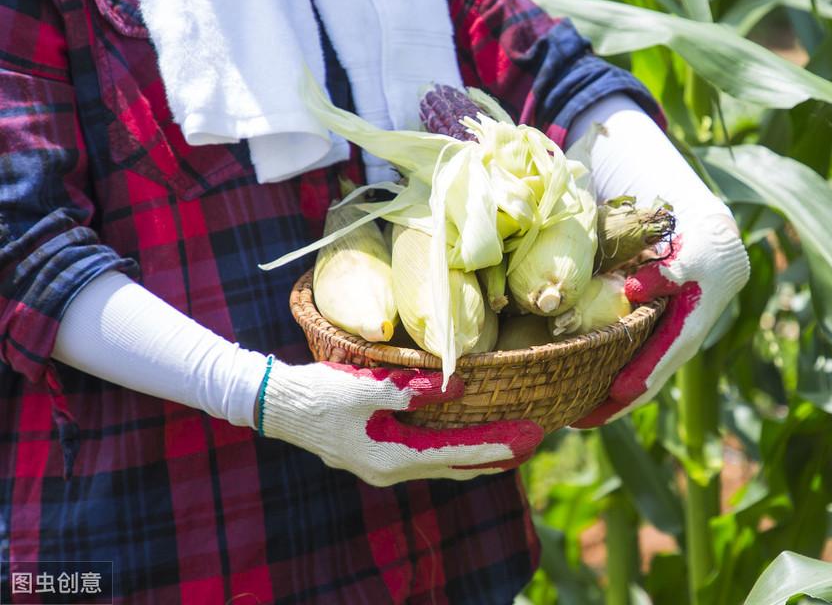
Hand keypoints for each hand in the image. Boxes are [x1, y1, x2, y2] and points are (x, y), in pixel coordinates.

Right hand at [260, 361, 542, 485]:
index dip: (495, 444)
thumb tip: (458, 387)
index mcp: (391, 456)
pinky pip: (427, 456)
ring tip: (512, 446)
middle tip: (533, 441)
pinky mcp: (377, 454)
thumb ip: (411, 389)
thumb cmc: (318, 393)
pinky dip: (454, 450)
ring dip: (477, 456)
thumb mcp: (365, 386)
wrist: (276, 405)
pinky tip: (467, 442)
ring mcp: (383, 465)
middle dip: (496, 455)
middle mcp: (391, 469)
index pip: (456, 452)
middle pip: (456, 466)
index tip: (529, 436)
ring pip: (443, 465)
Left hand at [574, 208, 748, 426]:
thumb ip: (663, 273)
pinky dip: (612, 383)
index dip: (634, 378)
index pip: (657, 362)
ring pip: (639, 385)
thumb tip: (635, 289)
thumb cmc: (702, 252)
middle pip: (645, 387)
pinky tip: (586, 387)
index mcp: (684, 331)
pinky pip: (636, 370)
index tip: (611, 394)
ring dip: (609, 403)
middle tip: (577, 422)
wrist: (719, 252)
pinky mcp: (660, 343)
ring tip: (574, 416)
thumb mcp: (686, 258)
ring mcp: (669, 349)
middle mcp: (677, 348)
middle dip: (613, 407)